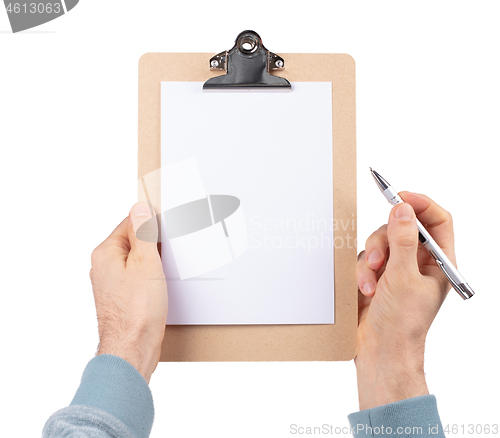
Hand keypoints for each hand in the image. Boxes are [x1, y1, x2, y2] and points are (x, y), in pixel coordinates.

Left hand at [90, 203, 166, 382]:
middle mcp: (105, 267)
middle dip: (154, 245)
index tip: (168, 227)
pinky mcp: (123, 297)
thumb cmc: (137, 312)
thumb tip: (140, 208)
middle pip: (134, 242)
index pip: (130, 223)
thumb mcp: (146, 263)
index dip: (151, 224)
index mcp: (106, 254)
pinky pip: (140, 278)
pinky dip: (153, 277)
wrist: (132, 349)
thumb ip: (143, 233)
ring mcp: (113, 283)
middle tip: (170, 251)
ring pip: (138, 261)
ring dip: (155, 263)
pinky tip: (163, 285)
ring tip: (166, 271)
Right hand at [355, 192, 454, 409]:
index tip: (400, 197)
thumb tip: (403, 210)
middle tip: (378, 259)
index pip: (437, 222)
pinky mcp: (375, 276)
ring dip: (370, 261)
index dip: (421, 205)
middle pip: (401, 229)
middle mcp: (417, 262)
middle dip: (384, 242)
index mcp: (437, 262)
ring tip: (370, 284)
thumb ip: (404, 241)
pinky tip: (364, 290)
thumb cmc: (402, 323)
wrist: (380, 350)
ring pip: (379, 243)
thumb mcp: (404, 278)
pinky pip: (364, 259)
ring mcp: (395, 269)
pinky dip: (361, 272)